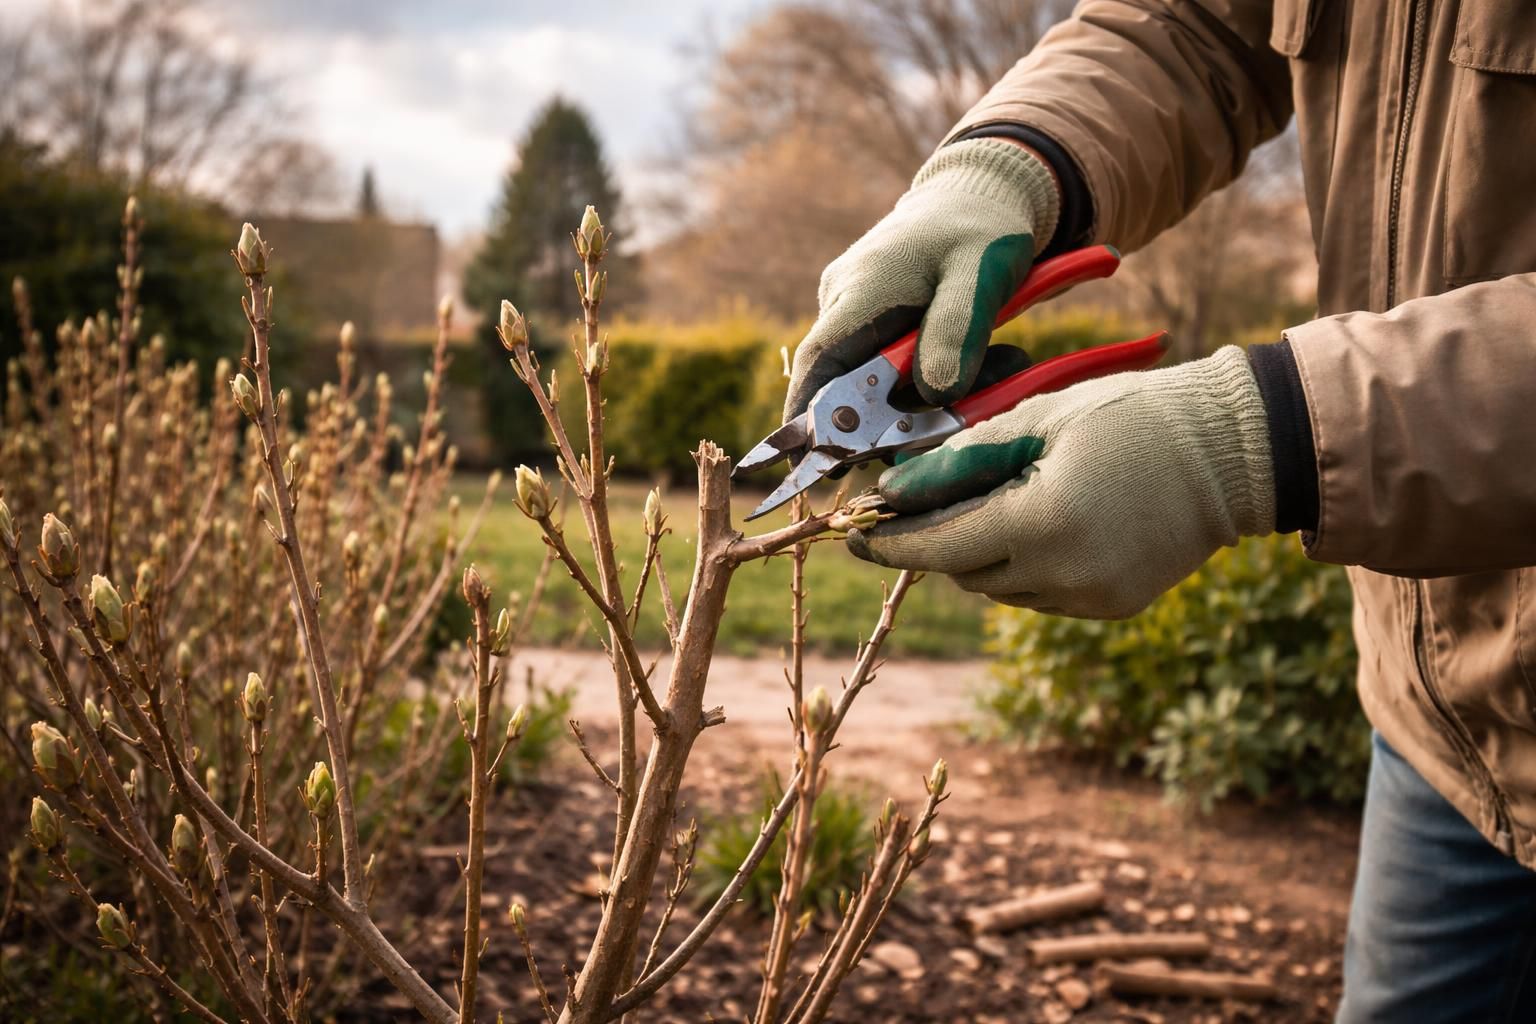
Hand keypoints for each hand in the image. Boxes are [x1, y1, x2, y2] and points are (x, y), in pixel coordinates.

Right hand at [784, 138, 1060, 419]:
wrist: (985, 193)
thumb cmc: (982, 227)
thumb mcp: (981, 274)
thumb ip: (957, 333)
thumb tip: (935, 395)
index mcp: (859, 292)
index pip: (818, 367)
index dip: (806, 420)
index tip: (805, 464)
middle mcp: (846, 306)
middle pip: (851, 389)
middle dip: (902, 415)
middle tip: (962, 416)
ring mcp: (859, 315)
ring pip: (881, 386)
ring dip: (933, 396)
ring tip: (1001, 366)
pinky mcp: (879, 324)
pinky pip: (898, 372)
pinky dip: (938, 381)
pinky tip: (988, 361)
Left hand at [846, 347, 1276, 618]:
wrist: (1232, 451)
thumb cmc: (1130, 416)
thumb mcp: (1037, 422)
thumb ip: (961, 459)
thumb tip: (893, 491)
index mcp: (1041, 523)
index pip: (938, 547)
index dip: (889, 542)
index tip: (852, 534)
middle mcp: (1064, 575)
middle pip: (965, 570)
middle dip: (939, 539)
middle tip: (924, 500)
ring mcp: (1091, 598)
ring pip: (1001, 586)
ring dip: (983, 551)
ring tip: (1003, 497)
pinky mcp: (1112, 607)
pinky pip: (1041, 593)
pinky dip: (1026, 564)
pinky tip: (1046, 519)